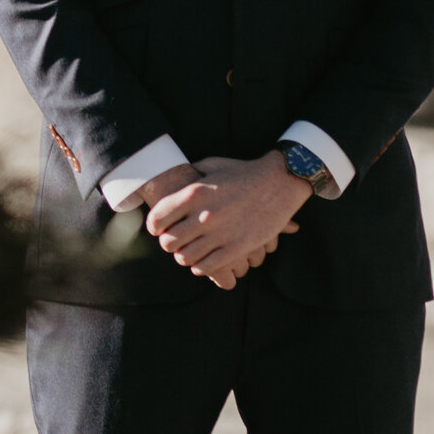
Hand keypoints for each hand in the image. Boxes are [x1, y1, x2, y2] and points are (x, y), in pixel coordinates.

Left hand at [146, 153, 310, 283]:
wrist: (279, 181)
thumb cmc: (244, 172)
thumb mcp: (213, 165)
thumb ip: (192, 172)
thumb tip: (176, 177)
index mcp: (194, 193)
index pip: (158, 218)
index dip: (154, 226)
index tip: (159, 229)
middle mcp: (204, 214)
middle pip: (169, 242)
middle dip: (169, 244)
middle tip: (175, 242)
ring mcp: (221, 233)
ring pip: (185, 258)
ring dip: (184, 257)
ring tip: (189, 252)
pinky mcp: (237, 248)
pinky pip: (206, 267)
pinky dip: (200, 267)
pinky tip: (203, 261)